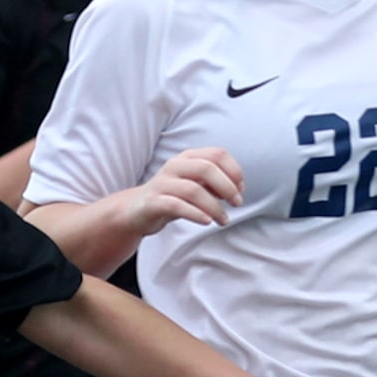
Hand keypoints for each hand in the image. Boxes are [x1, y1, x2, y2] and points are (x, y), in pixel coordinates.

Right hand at [108, 147, 242, 244]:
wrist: (136, 212)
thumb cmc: (171, 198)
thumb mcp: (194, 186)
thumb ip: (213, 184)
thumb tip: (236, 189)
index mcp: (187, 157)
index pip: (217, 154)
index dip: (234, 171)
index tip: (241, 189)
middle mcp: (174, 166)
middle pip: (207, 168)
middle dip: (227, 187)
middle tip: (237, 204)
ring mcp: (162, 183)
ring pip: (193, 190)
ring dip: (214, 207)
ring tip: (224, 220)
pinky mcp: (153, 202)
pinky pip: (176, 206)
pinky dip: (195, 214)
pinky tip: (207, 222)